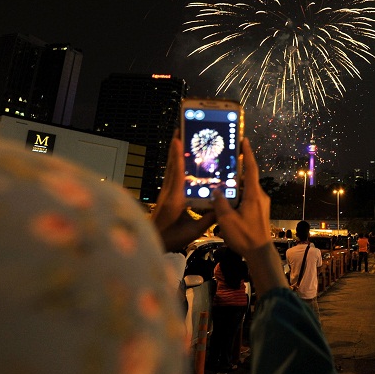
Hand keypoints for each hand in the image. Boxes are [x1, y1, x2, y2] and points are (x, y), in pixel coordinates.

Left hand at [151, 131, 215, 251]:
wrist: (151, 243)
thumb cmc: (171, 238)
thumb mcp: (193, 231)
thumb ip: (208, 218)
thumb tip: (223, 206)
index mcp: (175, 198)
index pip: (177, 173)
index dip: (177, 156)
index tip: (177, 139)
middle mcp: (168, 191)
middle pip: (171, 165)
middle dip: (175, 147)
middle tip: (179, 130)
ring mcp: (165, 192)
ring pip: (169, 169)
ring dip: (173, 153)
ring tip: (178, 139)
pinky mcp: (165, 195)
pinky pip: (170, 176)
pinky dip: (174, 164)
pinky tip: (178, 160)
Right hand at [211, 138, 285, 294]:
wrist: (260, 253)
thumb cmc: (244, 236)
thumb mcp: (226, 219)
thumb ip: (220, 202)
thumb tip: (215, 190)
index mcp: (254, 194)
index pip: (251, 168)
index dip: (247, 154)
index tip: (244, 140)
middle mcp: (260, 196)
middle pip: (248, 178)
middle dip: (238, 169)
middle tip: (226, 161)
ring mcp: (261, 205)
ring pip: (247, 189)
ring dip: (236, 185)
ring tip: (222, 181)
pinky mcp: (259, 212)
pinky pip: (248, 198)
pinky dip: (238, 195)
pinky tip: (227, 199)